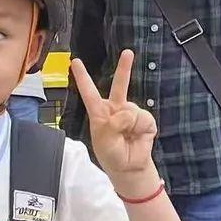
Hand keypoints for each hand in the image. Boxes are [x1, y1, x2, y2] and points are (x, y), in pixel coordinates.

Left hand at [71, 50, 156, 174]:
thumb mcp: (104, 141)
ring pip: (131, 111)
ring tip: (128, 137)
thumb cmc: (111, 154)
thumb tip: (127, 112)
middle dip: (124, 68)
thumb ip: (113, 124)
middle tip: (128, 52)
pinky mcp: (145, 120)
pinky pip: (144, 119)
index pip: (89, 92)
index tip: (75, 61)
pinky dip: (141, 129)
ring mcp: (131, 113)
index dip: (82, 77)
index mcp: (99, 113)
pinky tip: (139, 136)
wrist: (129, 167)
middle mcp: (115, 109)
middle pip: (119, 85)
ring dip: (129, 125)